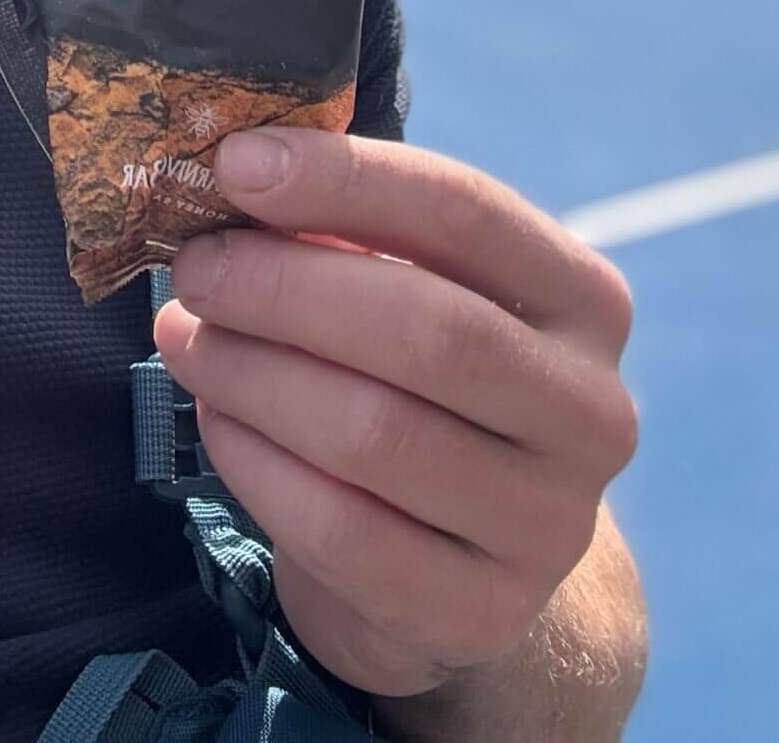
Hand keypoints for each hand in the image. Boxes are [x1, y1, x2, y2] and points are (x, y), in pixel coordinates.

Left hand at [156, 129, 637, 705]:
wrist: (461, 560)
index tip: (234, 163)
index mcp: (583, 298)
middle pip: (425, 329)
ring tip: (185, 339)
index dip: (343, 179)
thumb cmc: (416, 381)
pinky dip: (256, 464)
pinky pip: (342, 532)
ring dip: (253, 373)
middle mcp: (592, 411)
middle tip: (193, 268)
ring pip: (377, 433)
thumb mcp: (407, 287)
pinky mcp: (481, 614)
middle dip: (283, 287)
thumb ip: (344, 228)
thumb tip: (233, 172)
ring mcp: (549, 525)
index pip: (465, 211)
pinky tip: (217, 420)